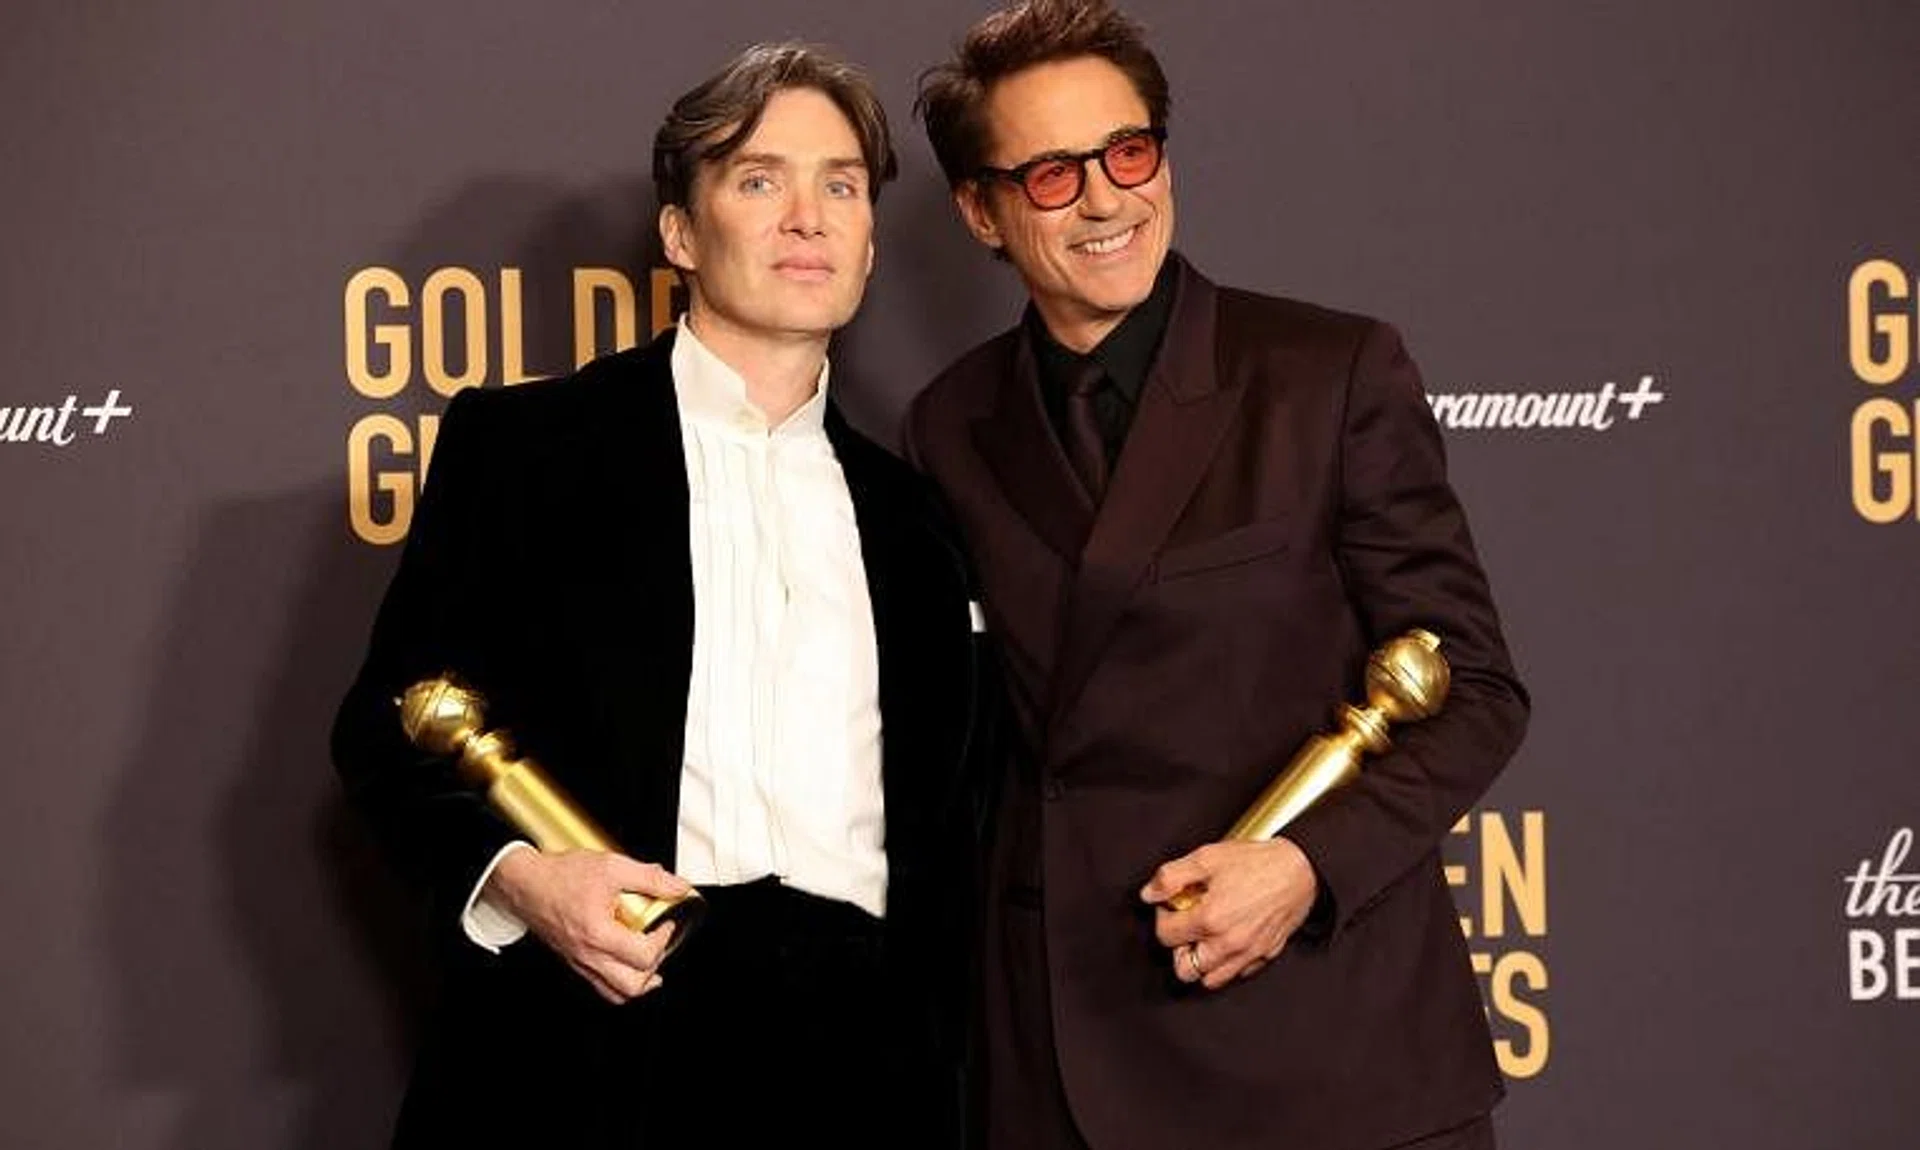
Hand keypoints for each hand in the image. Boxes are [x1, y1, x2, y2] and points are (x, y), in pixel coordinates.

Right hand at [485, 847, 692, 1003]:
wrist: (524, 883)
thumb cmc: (559, 876)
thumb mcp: (611, 866)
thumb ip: (649, 878)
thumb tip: (677, 887)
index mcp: (599, 934)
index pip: (643, 955)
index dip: (664, 939)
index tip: (665, 921)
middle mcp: (588, 955)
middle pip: (632, 986)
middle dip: (654, 968)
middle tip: (658, 944)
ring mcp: (579, 962)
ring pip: (615, 993)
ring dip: (638, 982)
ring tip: (648, 962)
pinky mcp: (572, 961)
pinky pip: (599, 985)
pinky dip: (618, 982)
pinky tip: (625, 964)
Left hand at [1138, 837, 1317, 990]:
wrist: (1301, 869)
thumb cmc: (1259, 863)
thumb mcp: (1208, 857)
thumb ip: (1172, 876)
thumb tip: (1150, 893)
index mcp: (1210, 919)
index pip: (1166, 936)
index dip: (1163, 917)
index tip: (1172, 906)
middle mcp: (1228, 943)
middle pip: (1184, 968)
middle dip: (1178, 949)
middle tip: (1184, 928)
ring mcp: (1248, 953)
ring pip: (1210, 980)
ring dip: (1201, 962)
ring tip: (1203, 938)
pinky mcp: (1264, 955)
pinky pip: (1237, 974)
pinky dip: (1227, 964)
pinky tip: (1226, 942)